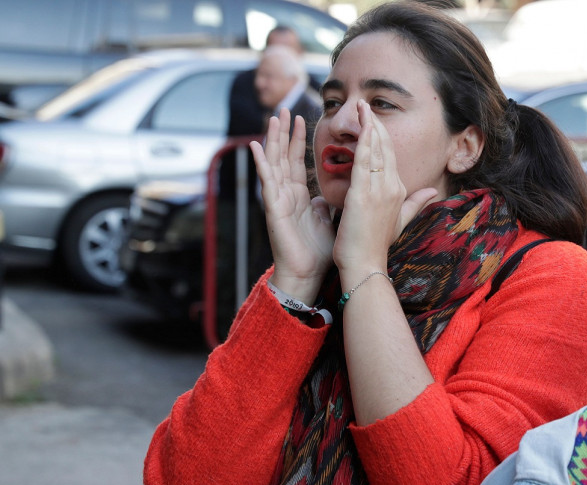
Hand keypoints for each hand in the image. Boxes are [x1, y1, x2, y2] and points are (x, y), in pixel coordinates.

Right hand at [250, 109, 334, 302]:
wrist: (308, 274)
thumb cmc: (318, 251)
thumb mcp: (327, 219)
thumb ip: (327, 203)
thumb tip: (332, 193)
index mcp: (299, 195)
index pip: (297, 161)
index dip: (298, 141)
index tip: (302, 119)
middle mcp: (286, 194)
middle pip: (283, 156)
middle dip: (284, 133)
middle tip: (285, 108)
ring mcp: (278, 199)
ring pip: (273, 163)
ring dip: (272, 140)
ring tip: (273, 118)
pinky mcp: (274, 208)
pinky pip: (266, 182)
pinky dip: (261, 163)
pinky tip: (254, 145)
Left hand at [332, 101, 437, 275]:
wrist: (366, 263)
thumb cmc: (377, 244)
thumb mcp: (401, 221)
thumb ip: (417, 203)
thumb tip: (435, 193)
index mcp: (399, 190)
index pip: (391, 155)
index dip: (382, 135)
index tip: (373, 118)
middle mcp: (392, 187)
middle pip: (386, 147)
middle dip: (376, 123)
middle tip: (364, 104)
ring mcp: (379, 190)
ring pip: (375, 150)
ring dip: (368, 125)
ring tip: (360, 106)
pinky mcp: (363, 194)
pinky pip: (363, 162)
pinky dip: (362, 142)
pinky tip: (360, 126)